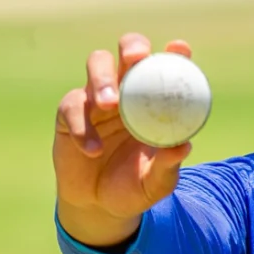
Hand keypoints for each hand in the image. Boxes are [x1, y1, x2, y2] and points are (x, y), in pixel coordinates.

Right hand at [54, 33, 194, 245]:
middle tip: (137, 59)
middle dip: (133, 47)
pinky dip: (83, 127)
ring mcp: (97, 98)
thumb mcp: (156, 182)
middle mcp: (127, 90)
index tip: (180, 50)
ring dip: (103, 78)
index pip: (167, 67)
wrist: (99, 206)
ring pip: (97, 64)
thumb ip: (168, 165)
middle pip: (129, 51)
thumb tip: (183, 146)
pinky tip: (93, 149)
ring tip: (110, 103)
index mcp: (155, 101)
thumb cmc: (135, 186)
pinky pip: (73, 108)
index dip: (175, 53)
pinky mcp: (70, 113)